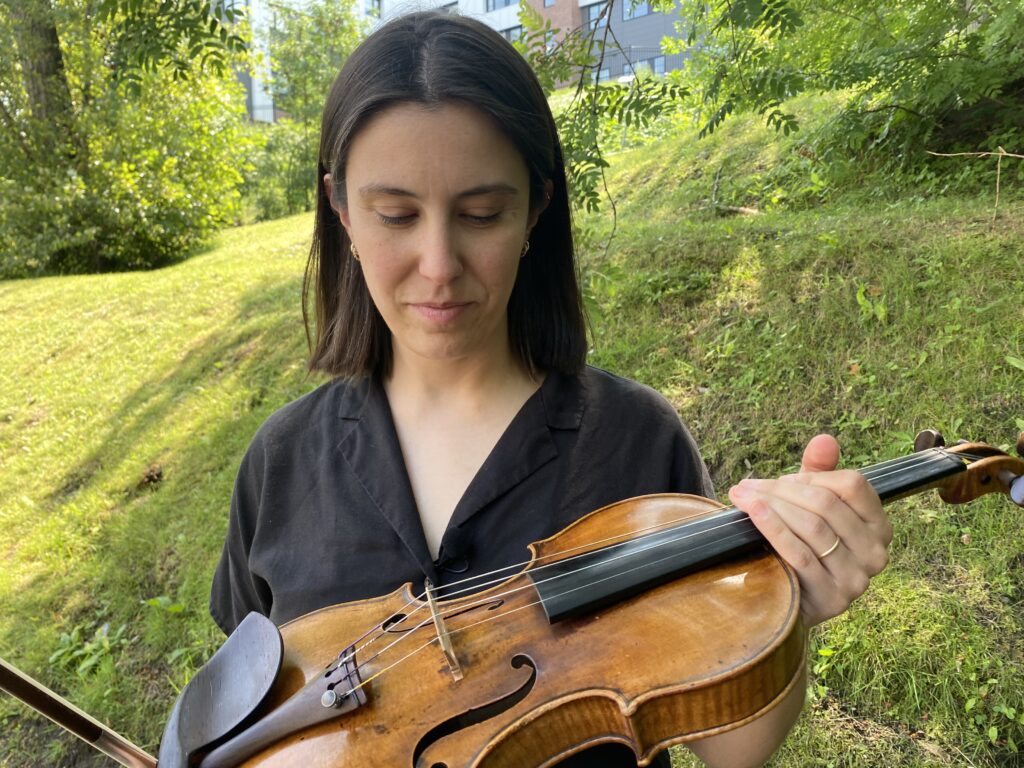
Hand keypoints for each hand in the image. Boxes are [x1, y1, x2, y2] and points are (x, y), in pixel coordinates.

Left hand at [727, 434, 891, 626]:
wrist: (790, 599)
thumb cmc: (803, 544)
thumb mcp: (813, 506)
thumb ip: (820, 472)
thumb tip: (824, 440)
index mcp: (879, 525)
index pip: (853, 485)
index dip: (812, 477)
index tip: (780, 481)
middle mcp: (876, 553)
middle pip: (826, 504)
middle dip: (780, 490)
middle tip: (747, 487)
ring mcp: (857, 579)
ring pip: (812, 527)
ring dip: (770, 506)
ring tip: (742, 497)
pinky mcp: (832, 599)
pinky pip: (799, 555)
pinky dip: (772, 529)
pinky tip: (751, 514)